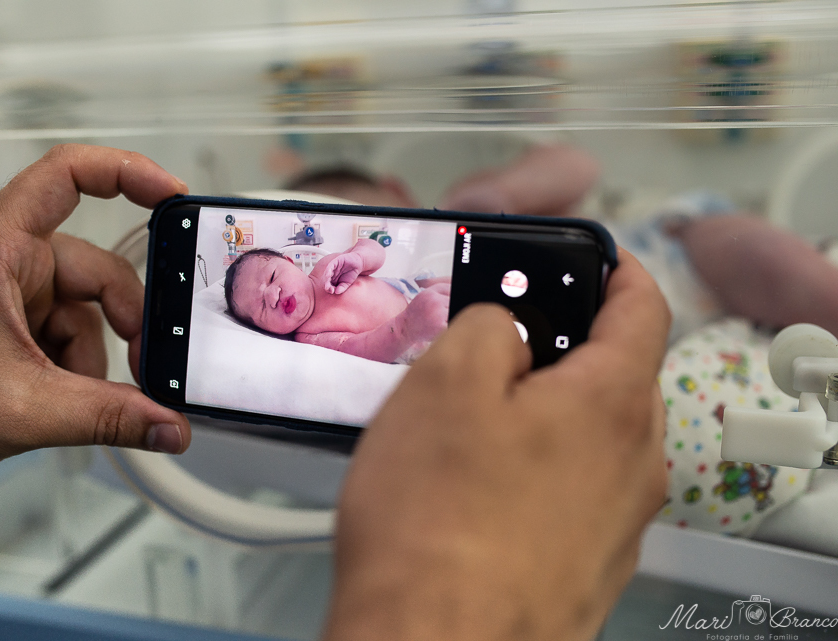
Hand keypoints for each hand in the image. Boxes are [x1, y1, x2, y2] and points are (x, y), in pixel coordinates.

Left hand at [0, 145, 191, 480]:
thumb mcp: (19, 409)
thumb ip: (106, 416)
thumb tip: (168, 425)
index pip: (69, 174)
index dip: (128, 172)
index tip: (173, 195)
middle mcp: (5, 259)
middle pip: (98, 268)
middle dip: (128, 321)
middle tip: (148, 367)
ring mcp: (8, 292)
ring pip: (87, 311)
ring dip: (97, 358)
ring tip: (85, 400)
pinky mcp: (8, 323)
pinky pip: (68, 334)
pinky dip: (77, 369)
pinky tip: (65, 400)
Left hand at [322, 252, 364, 294]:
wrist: (358, 263)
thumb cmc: (351, 273)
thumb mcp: (347, 283)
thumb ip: (342, 288)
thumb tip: (336, 292)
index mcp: (333, 280)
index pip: (328, 285)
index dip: (329, 289)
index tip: (332, 292)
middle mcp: (331, 274)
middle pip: (326, 280)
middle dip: (327, 285)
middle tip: (329, 289)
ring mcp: (333, 268)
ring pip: (327, 273)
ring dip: (326, 279)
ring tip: (327, 284)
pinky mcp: (335, 262)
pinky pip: (330, 266)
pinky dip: (328, 270)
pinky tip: (328, 275)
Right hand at [326, 251, 669, 640]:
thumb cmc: (437, 523)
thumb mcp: (444, 382)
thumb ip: (490, 326)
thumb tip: (508, 329)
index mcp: (613, 403)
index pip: (644, 307)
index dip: (617, 269)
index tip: (594, 258)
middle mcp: (634, 465)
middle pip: (614, 375)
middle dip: (560, 349)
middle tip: (493, 348)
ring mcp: (616, 522)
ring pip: (589, 437)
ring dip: (542, 415)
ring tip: (467, 426)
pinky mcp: (586, 565)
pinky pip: (571, 491)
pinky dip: (535, 470)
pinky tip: (474, 490)